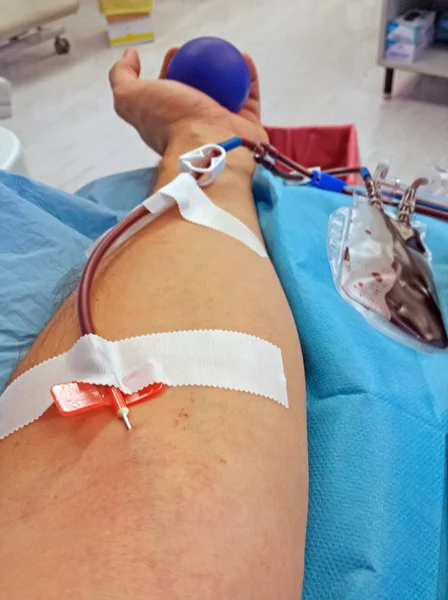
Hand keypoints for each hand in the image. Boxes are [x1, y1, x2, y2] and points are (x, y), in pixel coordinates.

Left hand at [109, 48, 267, 155]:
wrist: (208, 147)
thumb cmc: (169, 123)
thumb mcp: (131, 97)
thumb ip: (122, 77)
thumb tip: (129, 57)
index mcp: (168, 125)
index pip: (168, 94)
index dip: (168, 70)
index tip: (174, 53)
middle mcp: (195, 128)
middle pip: (196, 93)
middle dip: (195, 70)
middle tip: (198, 51)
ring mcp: (221, 129)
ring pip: (225, 96)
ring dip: (225, 73)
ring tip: (224, 52)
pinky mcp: (247, 127)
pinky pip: (250, 97)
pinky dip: (248, 77)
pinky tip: (243, 58)